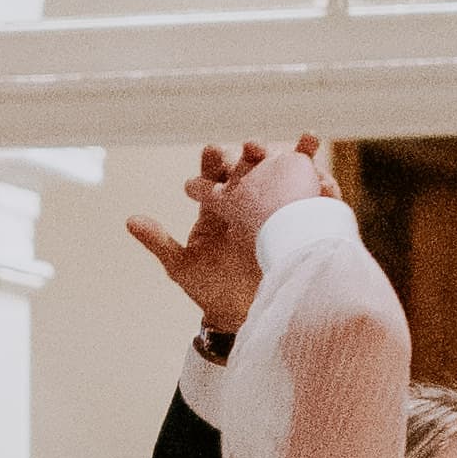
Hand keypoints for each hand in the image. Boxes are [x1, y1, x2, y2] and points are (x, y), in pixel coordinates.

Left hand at [130, 135, 329, 339]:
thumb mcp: (183, 267)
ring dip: (297, 156)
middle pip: (253, 166)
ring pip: (287, 175)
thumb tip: (130, 220)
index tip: (215, 152)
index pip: (216, 170)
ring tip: (308, 141)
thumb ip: (159, 242)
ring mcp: (276, 210)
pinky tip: (326, 176)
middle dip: (256, 153)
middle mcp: (247, 200)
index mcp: (217, 203)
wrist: (242, 316)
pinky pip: (313, 201)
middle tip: (256, 146)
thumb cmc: (209, 290)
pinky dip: (322, 185)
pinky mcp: (300, 224)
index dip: (216, 158)